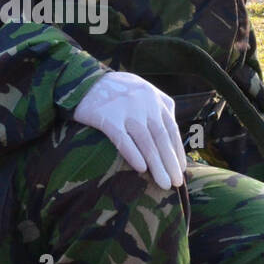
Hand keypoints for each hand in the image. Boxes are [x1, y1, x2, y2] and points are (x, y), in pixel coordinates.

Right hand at [73, 72, 186, 189]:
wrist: (81, 80)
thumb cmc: (115, 89)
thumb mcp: (142, 88)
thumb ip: (159, 105)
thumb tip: (172, 132)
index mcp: (154, 98)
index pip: (171, 129)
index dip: (177, 150)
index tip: (181, 169)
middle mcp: (144, 103)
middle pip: (161, 138)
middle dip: (170, 162)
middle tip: (176, 183)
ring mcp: (126, 110)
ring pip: (146, 142)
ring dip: (157, 165)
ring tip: (164, 183)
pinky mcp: (107, 118)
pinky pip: (123, 139)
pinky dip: (133, 154)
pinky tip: (141, 169)